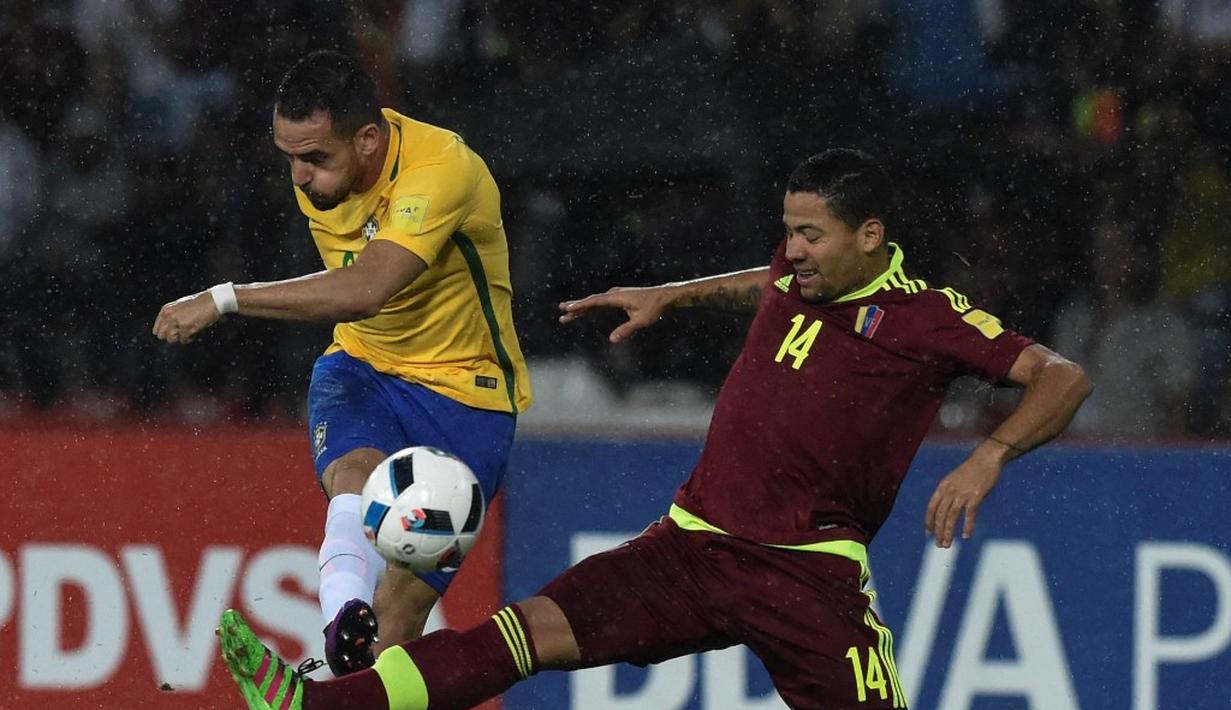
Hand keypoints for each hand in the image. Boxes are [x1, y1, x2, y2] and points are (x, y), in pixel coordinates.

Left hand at [152, 291, 220, 343]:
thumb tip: (167, 333)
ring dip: (180, 338)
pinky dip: (190, 338)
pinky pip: (183, 340)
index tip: (175, 332)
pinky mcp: (185, 327)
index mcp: (166, 310)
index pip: (156, 330)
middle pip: (161, 336)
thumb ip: (172, 317)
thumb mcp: (180, 307)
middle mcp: (169, 315)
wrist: (212, 301)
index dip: (166, 333)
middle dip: (171, 336)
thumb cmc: (199, 304)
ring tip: (189, 331)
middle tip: (182, 332)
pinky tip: (196, 331)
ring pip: (171, 339)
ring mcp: (176, 321)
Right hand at [558, 286, 675, 342]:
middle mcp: (613, 294)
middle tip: (561, 312)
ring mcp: (615, 295)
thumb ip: (627, 330)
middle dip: (576, 307)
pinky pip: (600, 303)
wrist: (663, 296)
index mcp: (616, 297)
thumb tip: (612, 340)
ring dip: (581, 308)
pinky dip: (590, 307)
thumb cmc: (653, 308)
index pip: (595, 301)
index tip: (568, 308)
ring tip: (567, 314)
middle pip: (591, 301)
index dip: (581, 305)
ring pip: (594, 302)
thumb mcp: (641, 321)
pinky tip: (583, 311)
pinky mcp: (618, 298)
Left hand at [924, 452, 1002, 547]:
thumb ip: (949, 492)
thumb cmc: (971, 469)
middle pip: (940, 515)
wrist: (986, 458)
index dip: (929, 521)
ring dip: (949, 532)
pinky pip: (970, 514)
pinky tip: (966, 536)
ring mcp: (962, 493)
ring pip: (951, 517)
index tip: (928, 533)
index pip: (931, 507)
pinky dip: (967, 526)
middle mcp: (950, 491)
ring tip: (947, 544)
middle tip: (939, 545)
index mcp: (943, 486)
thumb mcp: (954, 479)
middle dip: (939, 531)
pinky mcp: (976, 496)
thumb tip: (946, 508)